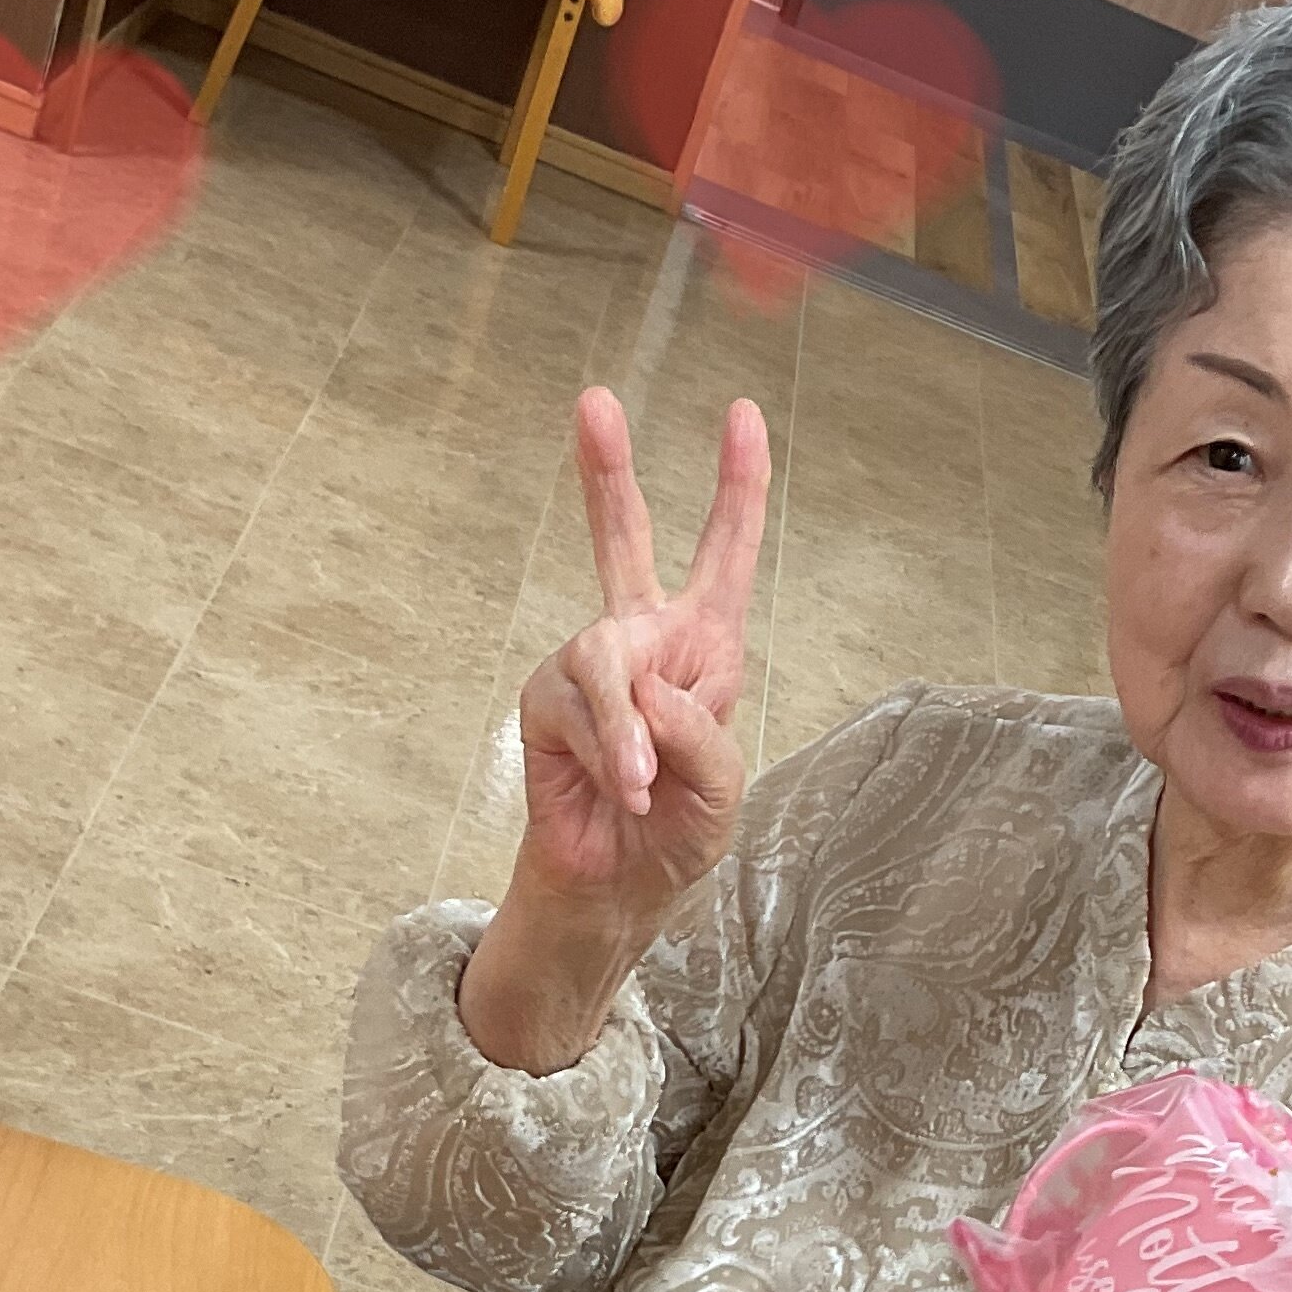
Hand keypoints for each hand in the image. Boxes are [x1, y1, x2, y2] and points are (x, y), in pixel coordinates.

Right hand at [515, 384, 770, 934]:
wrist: (619, 890)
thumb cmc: (676, 832)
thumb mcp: (721, 787)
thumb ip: (700, 733)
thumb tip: (645, 687)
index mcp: (704, 647)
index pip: (724, 555)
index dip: (737, 487)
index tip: (744, 415)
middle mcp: (644, 640)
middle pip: (622, 540)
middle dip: (607, 472)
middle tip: (594, 402)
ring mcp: (590, 668)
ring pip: (605, 657)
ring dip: (628, 728)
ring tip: (640, 784)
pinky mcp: (547, 702)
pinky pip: (579, 707)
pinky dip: (606, 751)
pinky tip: (621, 790)